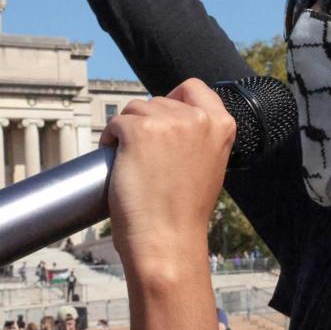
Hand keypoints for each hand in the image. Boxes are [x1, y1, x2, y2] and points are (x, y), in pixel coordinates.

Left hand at [100, 79, 234, 270]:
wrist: (167, 241)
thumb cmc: (183, 212)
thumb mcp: (209, 165)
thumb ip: (199, 137)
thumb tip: (171, 117)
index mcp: (221, 124)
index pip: (193, 87)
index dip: (172, 100)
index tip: (162, 120)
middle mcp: (197, 118)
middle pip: (158, 100)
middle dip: (146, 122)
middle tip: (146, 159)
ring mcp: (168, 122)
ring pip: (133, 110)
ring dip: (126, 131)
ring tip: (131, 164)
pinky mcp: (138, 131)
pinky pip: (114, 123)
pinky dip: (109, 140)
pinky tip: (116, 162)